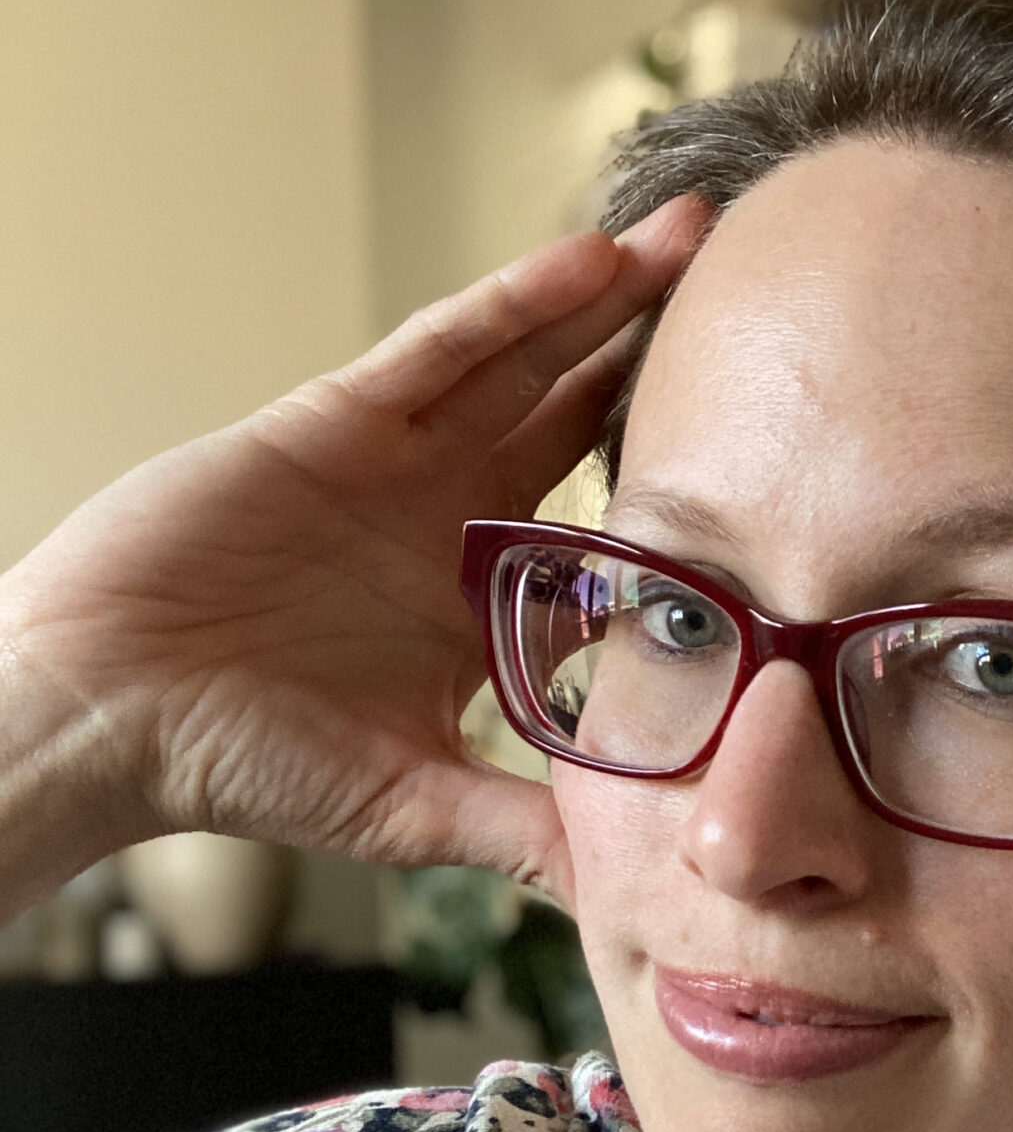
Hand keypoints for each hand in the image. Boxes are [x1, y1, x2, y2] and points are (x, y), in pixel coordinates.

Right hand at [0, 202, 707, 919]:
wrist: (106, 717)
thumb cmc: (242, 764)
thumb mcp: (413, 807)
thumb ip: (522, 833)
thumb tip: (631, 891)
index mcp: (480, 602)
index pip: (607, 535)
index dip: (688, 495)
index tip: (787, 466)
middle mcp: (450, 517)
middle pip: (581, 418)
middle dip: (665, 359)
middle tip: (764, 298)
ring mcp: (397, 461)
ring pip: (526, 361)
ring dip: (609, 302)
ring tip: (696, 240)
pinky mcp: (335, 420)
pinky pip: (439, 349)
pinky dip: (513, 306)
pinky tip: (590, 263)